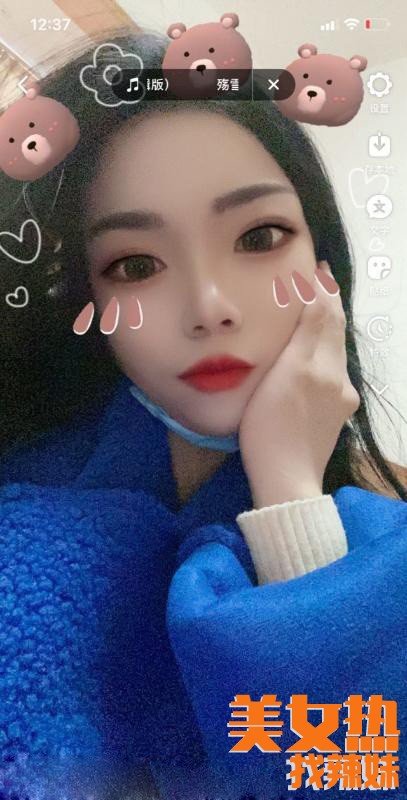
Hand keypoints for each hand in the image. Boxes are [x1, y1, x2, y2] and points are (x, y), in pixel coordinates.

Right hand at [238, 261, 360, 505]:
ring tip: (316, 308)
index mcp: (322, 366)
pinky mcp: (336, 415)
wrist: (286, 480)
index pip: (327, 317)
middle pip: (336, 333)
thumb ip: (305, 337)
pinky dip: (325, 352)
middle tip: (319, 280)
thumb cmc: (270, 430)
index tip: (318, 269)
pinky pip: (333, 372)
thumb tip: (321, 298)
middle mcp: (338, 379)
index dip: (323, 291)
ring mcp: (339, 399)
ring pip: (335, 352)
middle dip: (329, 304)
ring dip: (328, 327)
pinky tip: (314, 355)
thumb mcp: (283, 376)